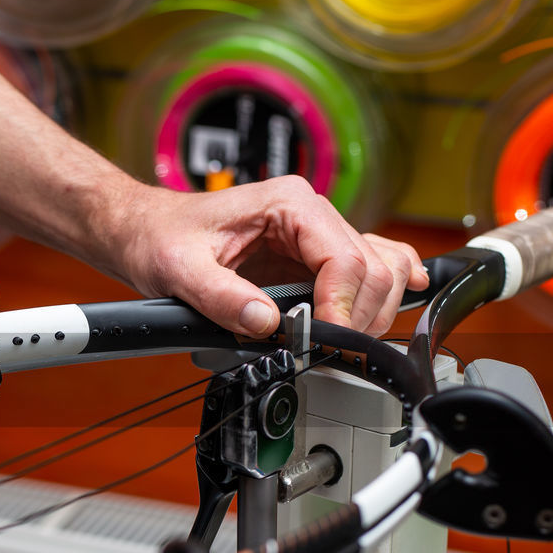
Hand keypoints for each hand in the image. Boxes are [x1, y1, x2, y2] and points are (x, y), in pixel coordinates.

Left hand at [105, 175, 428, 337]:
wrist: (147, 231)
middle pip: (371, 268)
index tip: (321, 340)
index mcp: (288, 203)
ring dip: (370, 311)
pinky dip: (388, 286)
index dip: (341, 306)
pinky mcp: (312, 258)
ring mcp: (316, 236)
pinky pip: (369, 266)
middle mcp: (310, 214)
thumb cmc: (160, 238)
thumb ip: (219, 296)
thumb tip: (263, 322)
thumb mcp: (178, 268)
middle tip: (325, 349)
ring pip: (379, 271)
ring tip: (340, 340)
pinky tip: (405, 296)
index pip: (344, 258)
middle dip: (356, 315)